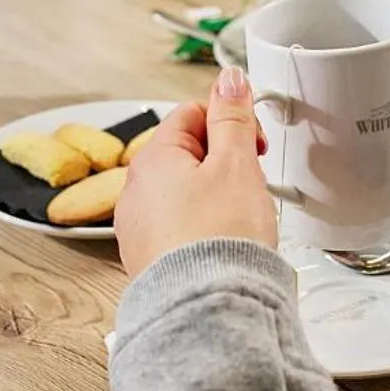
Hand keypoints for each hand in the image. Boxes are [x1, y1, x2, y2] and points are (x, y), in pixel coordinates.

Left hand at [114, 68, 277, 278]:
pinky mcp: (150, 259)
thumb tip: (228, 80)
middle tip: (251, 181)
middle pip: (187, 154)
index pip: (192, 114)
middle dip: (224, 162)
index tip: (254, 142)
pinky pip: (179, 228)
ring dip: (214, 196)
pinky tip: (224, 243)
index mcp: (153, 158)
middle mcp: (135, 192)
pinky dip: (202, 228)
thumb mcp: (236, 164)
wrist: (207, 310)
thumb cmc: (219, 239)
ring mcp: (139, 228)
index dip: (229, 122)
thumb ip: (232, 116)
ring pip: (183, 193)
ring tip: (240, 218)